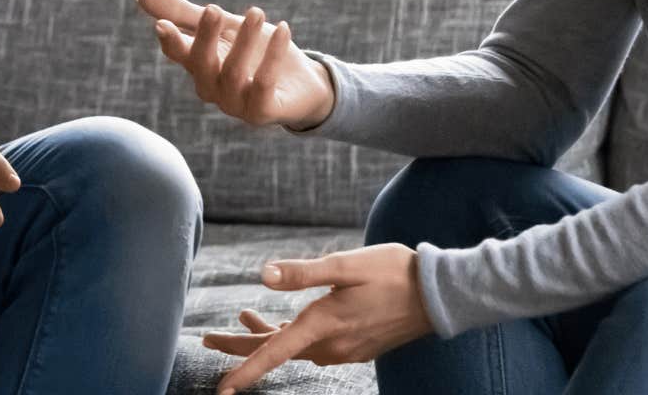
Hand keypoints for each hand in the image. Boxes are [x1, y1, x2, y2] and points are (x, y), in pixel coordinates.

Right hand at [135, 0, 335, 130]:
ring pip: (232, 72)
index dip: (170, 41)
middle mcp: (212, 88)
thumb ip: (185, 14)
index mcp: (199, 66)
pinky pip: (263, 84)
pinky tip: (284, 29)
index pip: (178, 54)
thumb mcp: (224, 27)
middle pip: (201, 63)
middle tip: (214, 9)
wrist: (302, 82)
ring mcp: (235, 104)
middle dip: (205, 36)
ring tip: (257, 12)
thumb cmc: (256, 52)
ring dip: (245, 40)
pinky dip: (273, 55)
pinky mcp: (261, 113)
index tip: (162, 25)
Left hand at [202, 244, 433, 392]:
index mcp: (324, 324)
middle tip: (207, 338)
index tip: (221, 390)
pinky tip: (286, 320)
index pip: (273, 352)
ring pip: (294, 347)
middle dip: (241, 345)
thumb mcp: (345, 265)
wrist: (440, 295)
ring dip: (267, 335)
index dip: (244, 368)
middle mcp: (331, 345)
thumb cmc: (393, 273)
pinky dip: (292, 334)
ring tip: (243, 317)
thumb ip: (303, 272)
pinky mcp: (355, 346)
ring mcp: (345, 349)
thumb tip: (262, 276)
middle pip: (275, 351)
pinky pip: (312, 346)